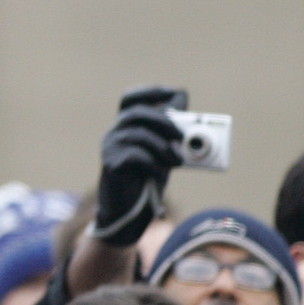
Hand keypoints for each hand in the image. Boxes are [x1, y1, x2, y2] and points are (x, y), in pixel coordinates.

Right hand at [91, 86, 186, 245]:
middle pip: (137, 113)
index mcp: (125, 127)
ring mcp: (110, 149)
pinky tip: (160, 174)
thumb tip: (194, 126)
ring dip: (163, 147)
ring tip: (176, 162)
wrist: (127, 213)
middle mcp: (114, 134)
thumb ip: (171, 139)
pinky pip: (136, 156)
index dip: (151, 92)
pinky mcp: (111, 165)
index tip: (176, 94)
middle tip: (182, 136)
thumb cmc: (145, 181)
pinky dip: (154, 164)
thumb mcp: (162, 155)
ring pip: (139, 135)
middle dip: (164, 121)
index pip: (130, 99)